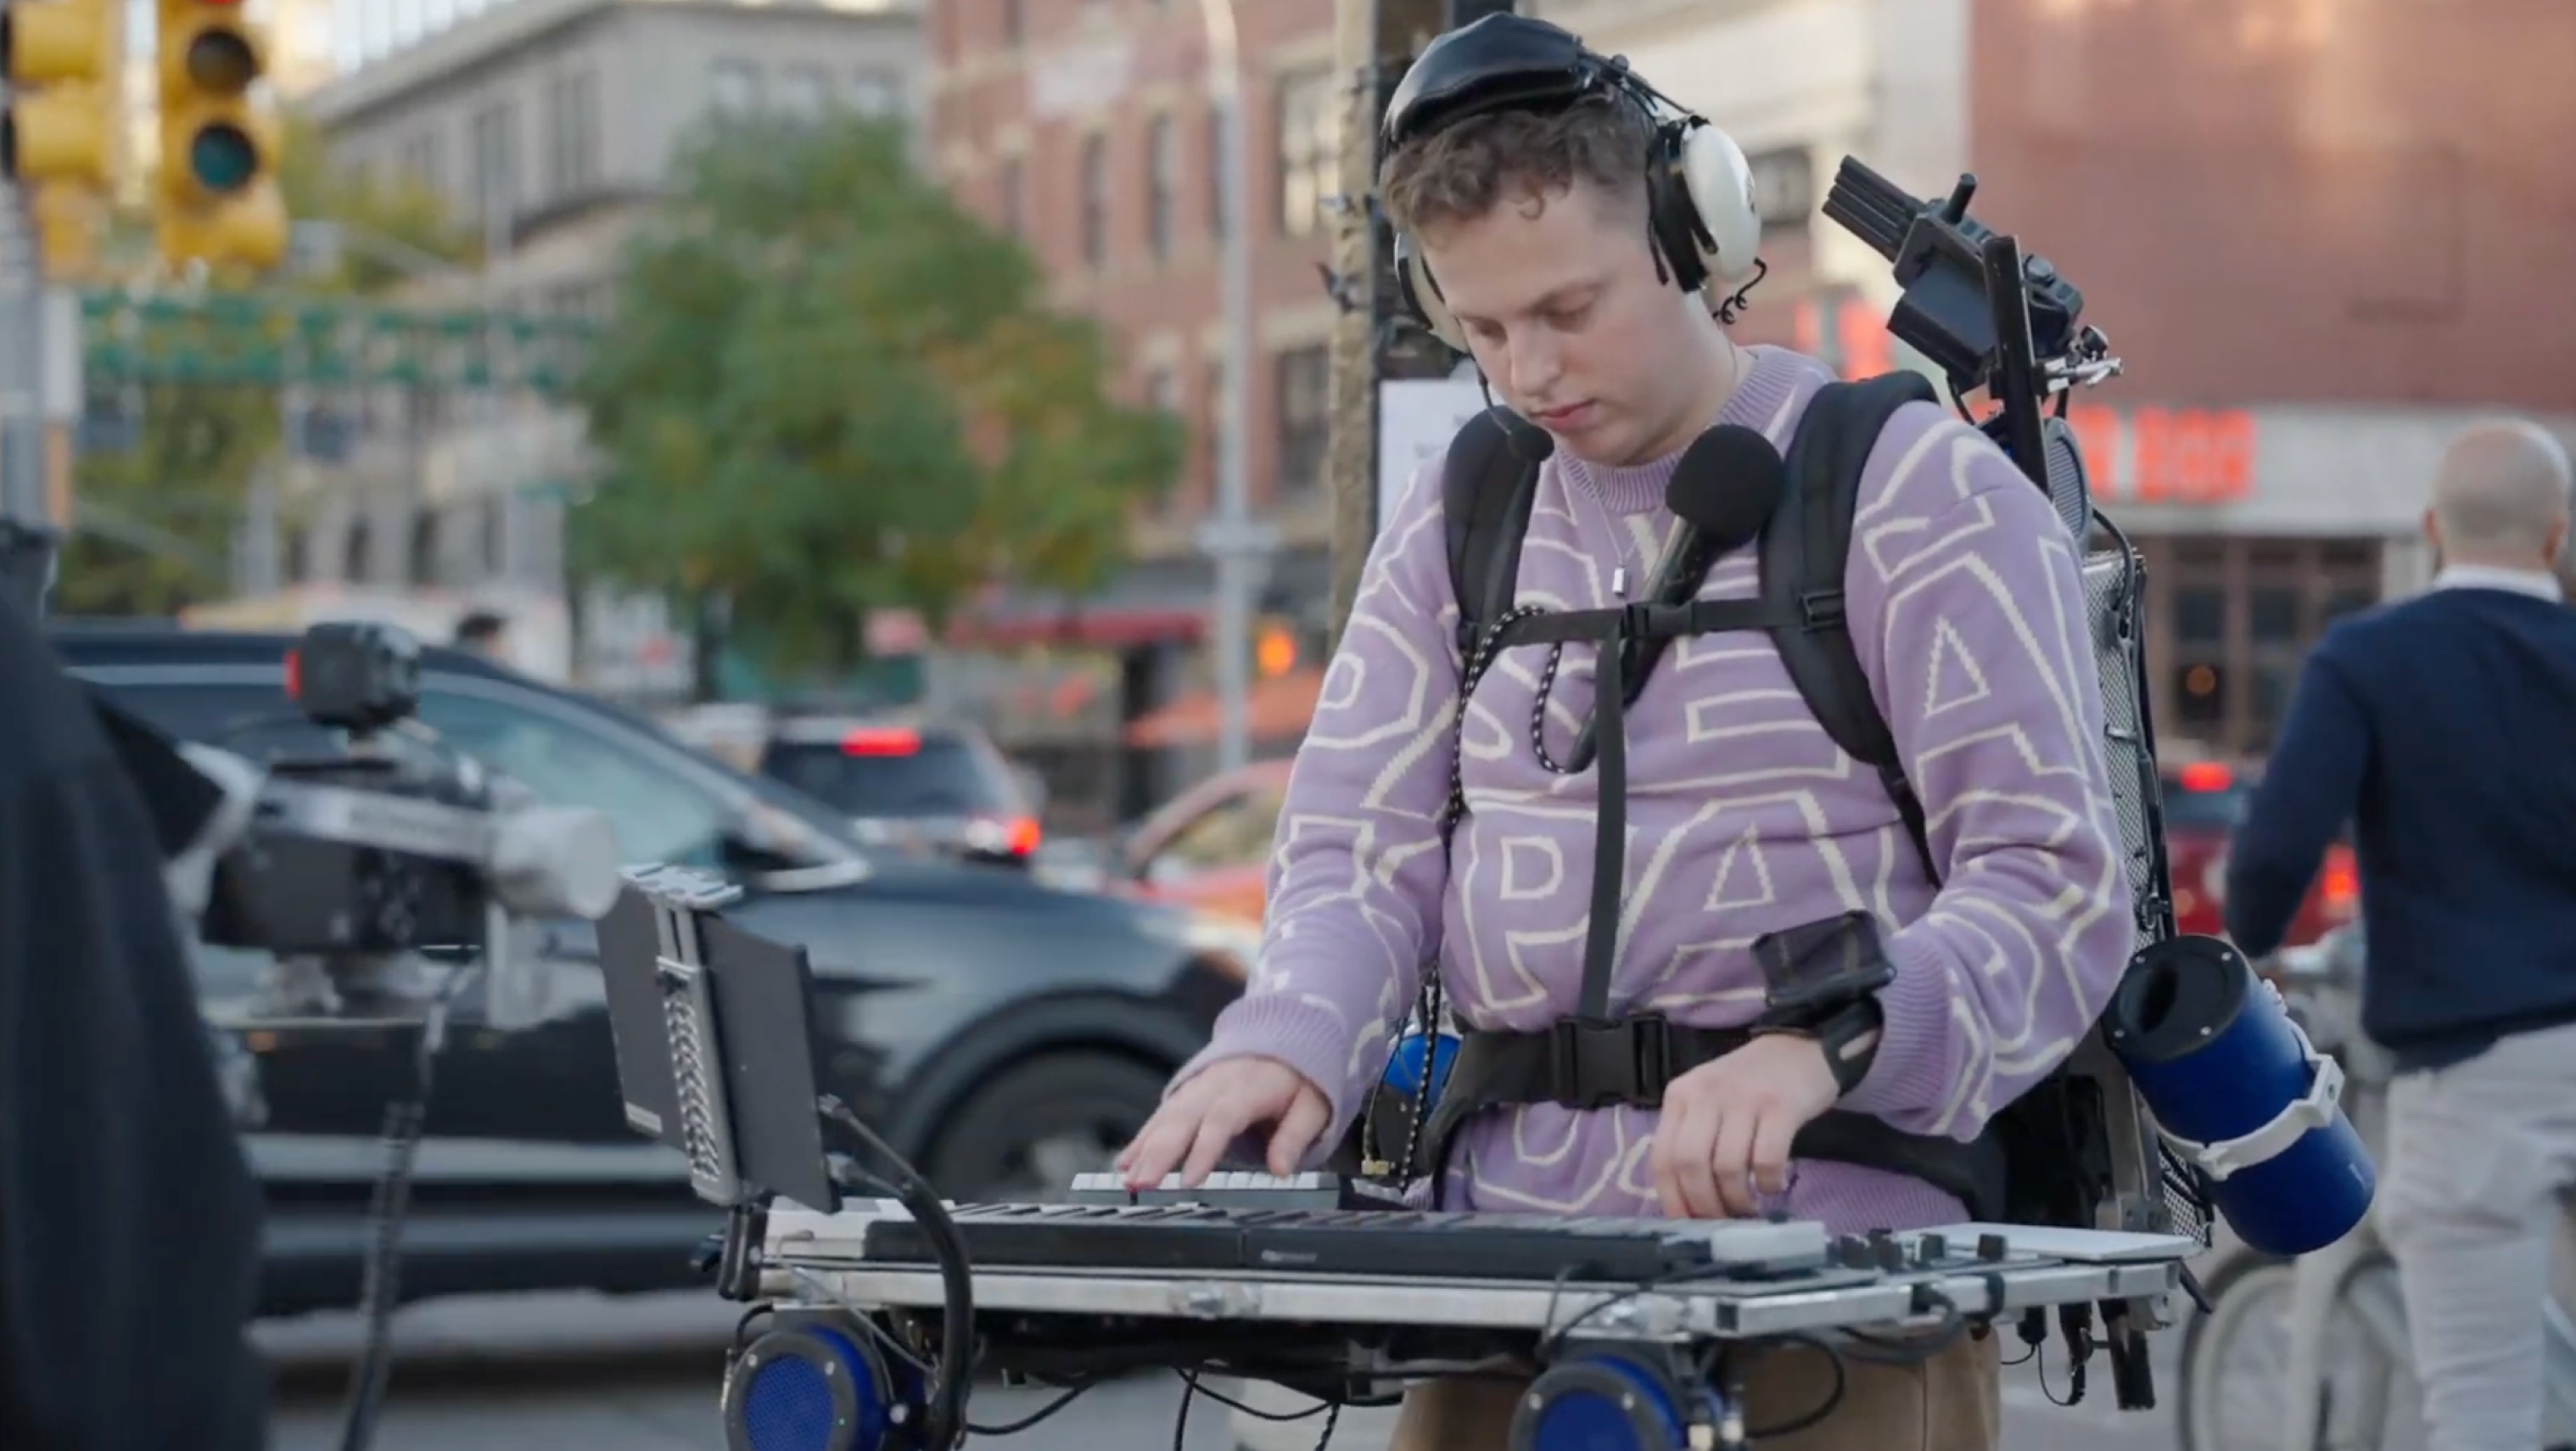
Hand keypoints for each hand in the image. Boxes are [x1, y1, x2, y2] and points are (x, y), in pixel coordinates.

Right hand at [1116, 1055, 1330, 1190]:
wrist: (1287, 1034)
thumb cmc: (1301, 1077)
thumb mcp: (1313, 1106)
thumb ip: (1295, 1137)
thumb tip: (1281, 1170)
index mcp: (1249, 1088)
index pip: (1222, 1120)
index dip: (1203, 1150)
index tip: (1187, 1180)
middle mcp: (1217, 1084)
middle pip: (1184, 1119)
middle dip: (1159, 1153)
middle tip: (1141, 1184)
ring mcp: (1199, 1085)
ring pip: (1167, 1116)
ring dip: (1144, 1148)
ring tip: (1127, 1179)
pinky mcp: (1189, 1091)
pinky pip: (1162, 1113)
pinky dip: (1142, 1137)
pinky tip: (1125, 1161)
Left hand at [1648, 1034, 1840, 1218]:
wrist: (1799, 1048)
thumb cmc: (1750, 1084)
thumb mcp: (1708, 1101)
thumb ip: (1692, 1138)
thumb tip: (1687, 1202)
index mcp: (1680, 1096)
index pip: (1662, 1156)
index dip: (1672, 1198)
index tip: (1687, 1224)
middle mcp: (1705, 1095)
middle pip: (1690, 1164)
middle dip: (1704, 1204)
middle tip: (1722, 1220)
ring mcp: (1743, 1099)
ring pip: (1727, 1166)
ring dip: (1738, 1199)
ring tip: (1749, 1208)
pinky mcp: (1780, 1107)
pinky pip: (1766, 1159)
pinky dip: (1768, 1183)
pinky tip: (1773, 1186)